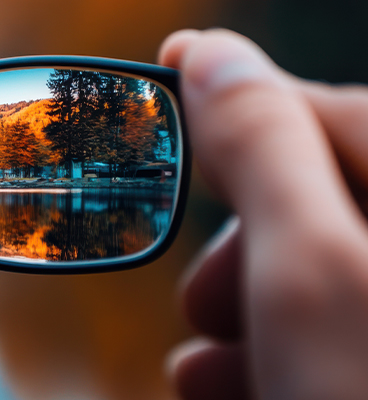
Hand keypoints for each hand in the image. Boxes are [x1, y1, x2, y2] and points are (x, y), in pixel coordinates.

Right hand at [162, 29, 367, 398]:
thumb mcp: (307, 270)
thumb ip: (262, 149)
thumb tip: (212, 55)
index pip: (336, 111)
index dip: (245, 92)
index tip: (172, 65)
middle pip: (323, 198)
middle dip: (240, 240)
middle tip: (205, 296)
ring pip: (317, 274)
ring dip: (240, 309)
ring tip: (204, 366)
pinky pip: (326, 332)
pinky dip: (269, 352)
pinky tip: (224, 386)